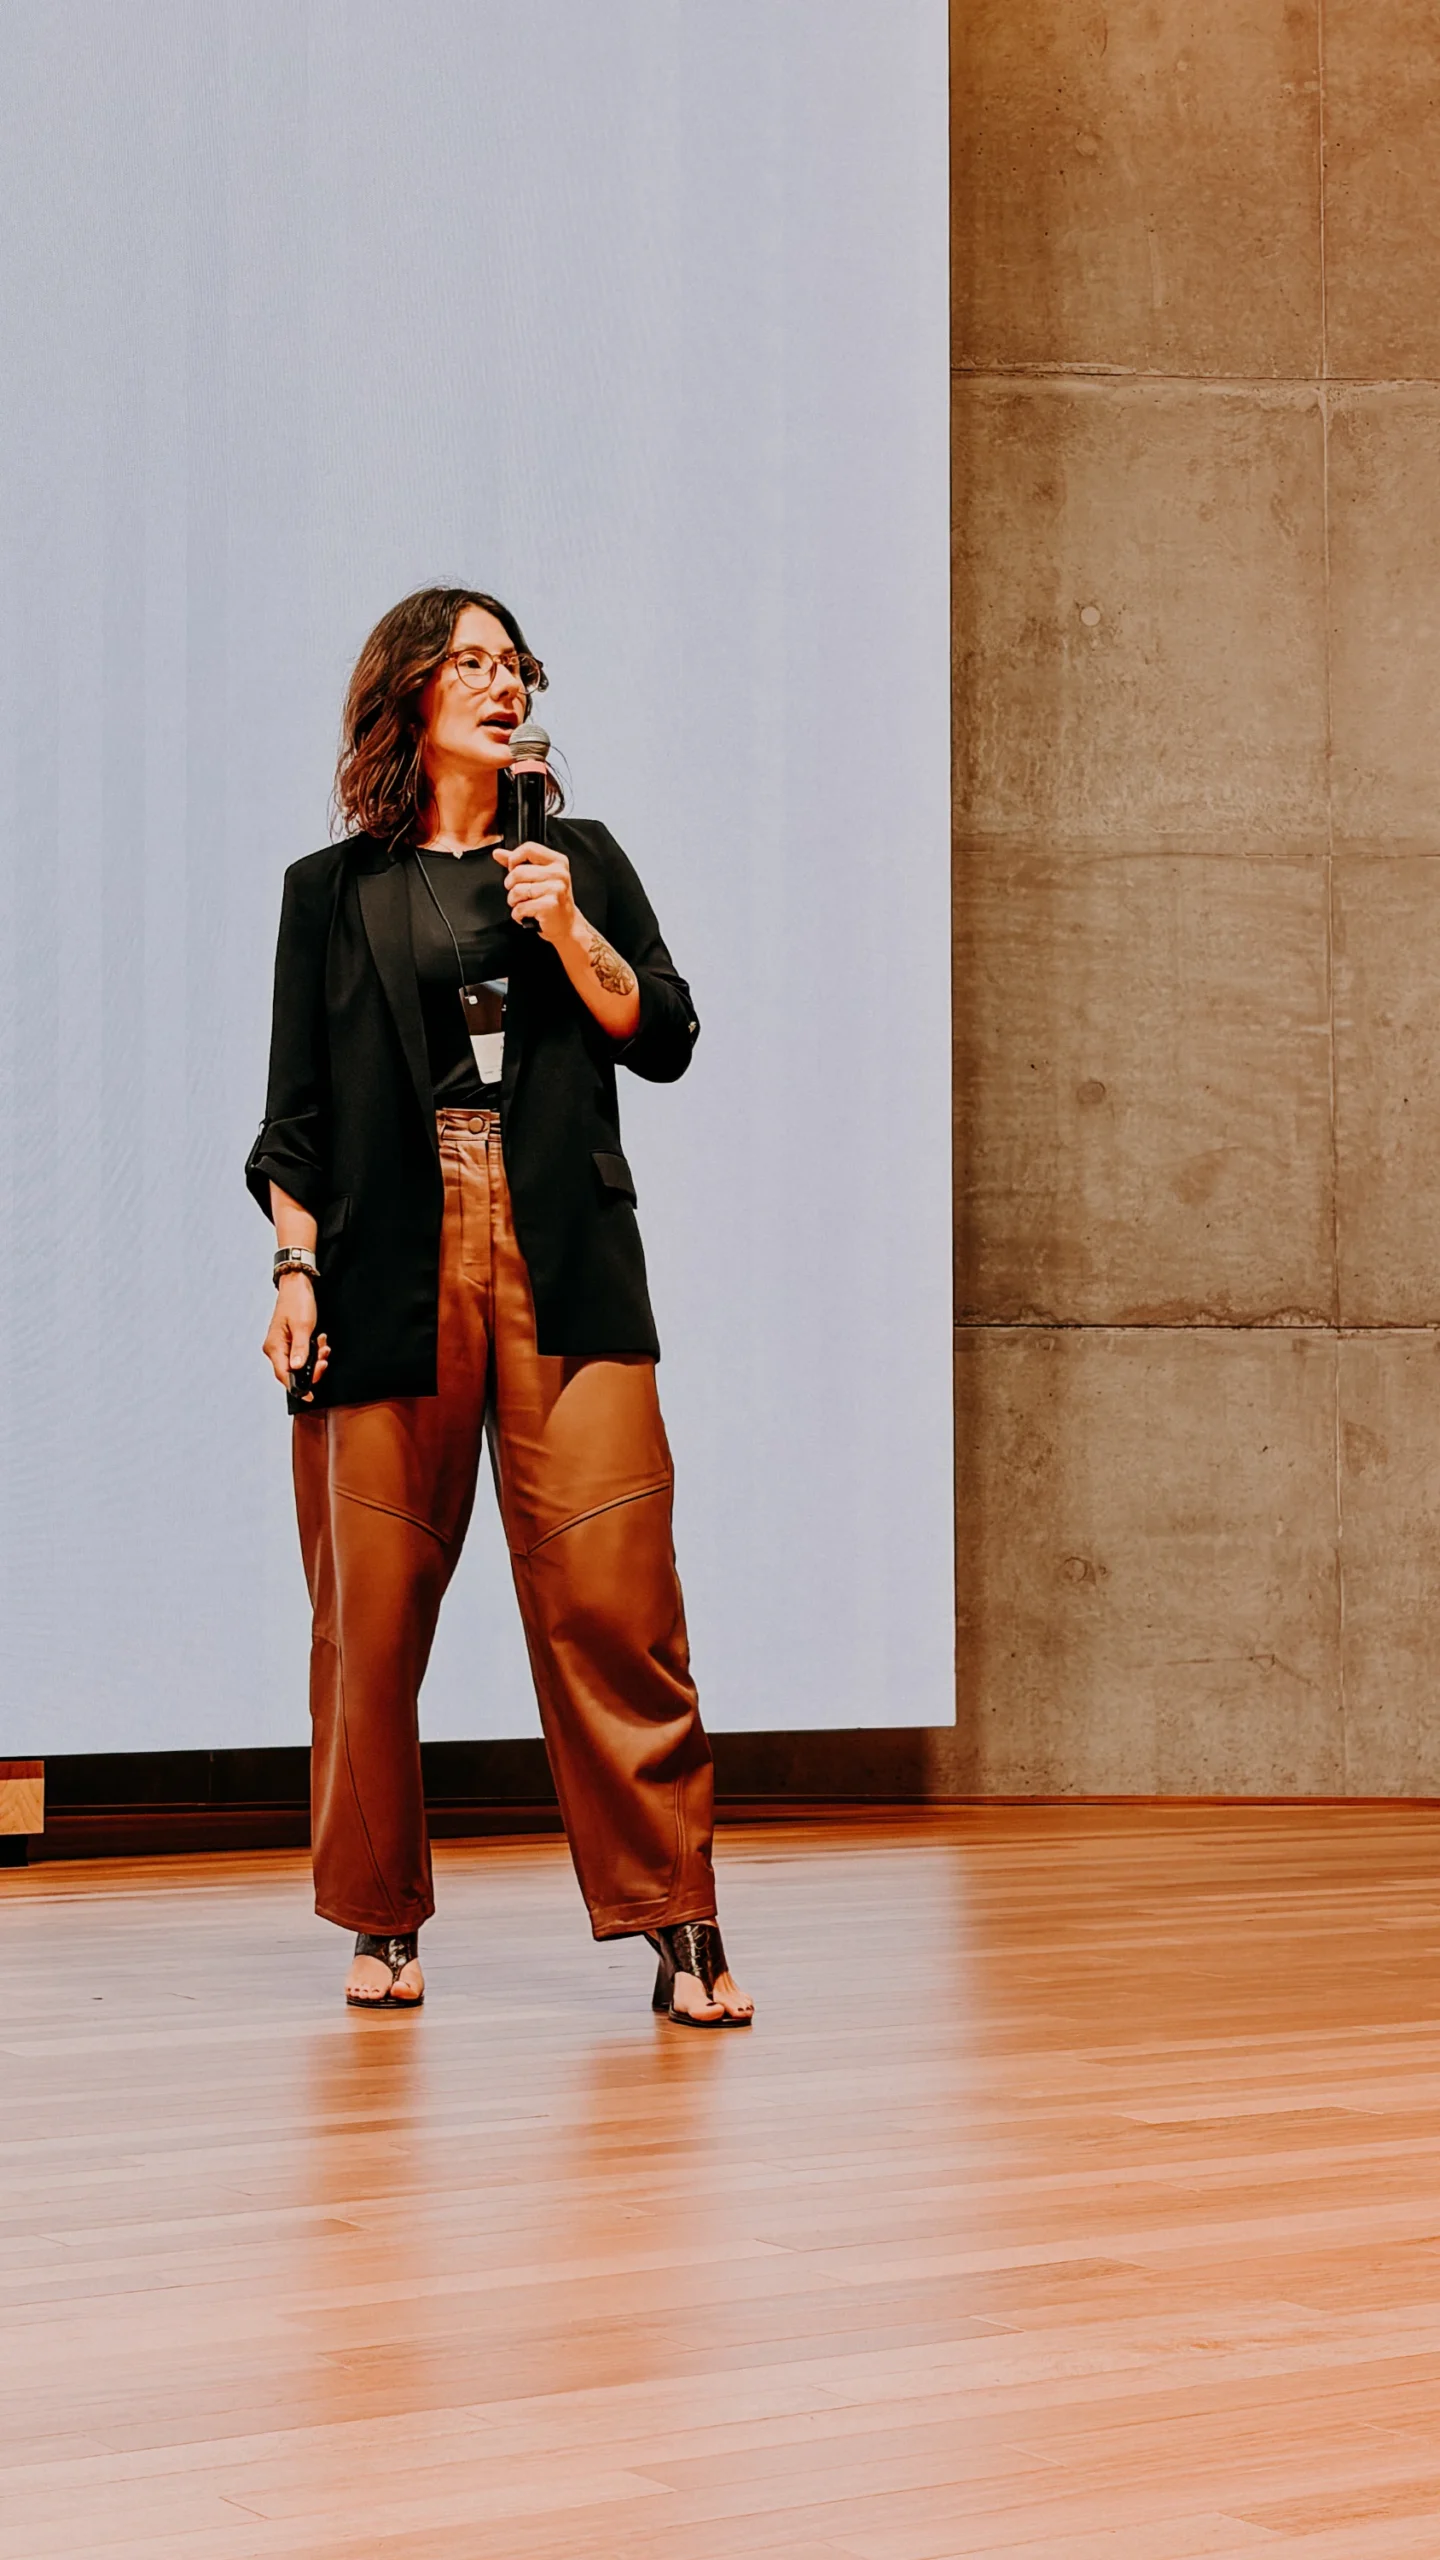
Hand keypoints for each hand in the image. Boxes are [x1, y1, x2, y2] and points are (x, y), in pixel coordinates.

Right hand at [262, 1273, 329, 1399]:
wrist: (298, 1284)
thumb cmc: (297, 1301)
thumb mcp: (303, 1325)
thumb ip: (301, 1349)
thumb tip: (297, 1368)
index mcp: (274, 1346)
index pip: (284, 1375)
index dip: (297, 1387)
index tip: (310, 1396)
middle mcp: (275, 1348)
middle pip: (293, 1372)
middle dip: (312, 1369)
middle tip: (324, 1361)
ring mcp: (282, 1345)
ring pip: (299, 1363)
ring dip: (315, 1359)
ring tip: (324, 1346)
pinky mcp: (290, 1341)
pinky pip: (302, 1354)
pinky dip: (314, 1351)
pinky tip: (321, 1342)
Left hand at [496, 840, 576, 944]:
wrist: (567, 925)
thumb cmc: (552, 900)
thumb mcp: (538, 877)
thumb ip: (518, 863)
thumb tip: (498, 853)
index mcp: (557, 861)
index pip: (528, 848)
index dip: (514, 859)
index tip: (514, 870)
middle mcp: (559, 873)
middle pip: (518, 871)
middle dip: (511, 885)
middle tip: (519, 894)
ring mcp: (556, 889)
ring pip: (517, 890)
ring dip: (514, 901)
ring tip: (523, 904)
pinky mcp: (550, 905)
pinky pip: (520, 907)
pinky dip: (518, 914)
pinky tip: (527, 915)